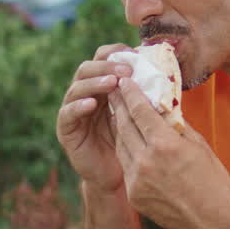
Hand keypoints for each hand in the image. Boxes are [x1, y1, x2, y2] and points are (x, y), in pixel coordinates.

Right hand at [56, 44, 134, 190]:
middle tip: (126, 71)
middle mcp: (85, 94)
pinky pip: (68, 113)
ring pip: (76, 88)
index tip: (133, 53)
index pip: (102, 59)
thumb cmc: (132, 141)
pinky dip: (79, 106)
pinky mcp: (66, 129)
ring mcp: (73, 110)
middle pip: (87, 68)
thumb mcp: (138, 113)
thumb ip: (143, 94)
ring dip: (95, 83)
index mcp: (102, 85)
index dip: (115, 53)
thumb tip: (163, 72)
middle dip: (106, 66)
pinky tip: (91, 104)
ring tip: (111, 83)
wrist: (117, 175)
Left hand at [109, 77, 229, 228]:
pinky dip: (127, 151)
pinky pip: (126, 166)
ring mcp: (137, 180)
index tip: (125, 81)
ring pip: (121, 145)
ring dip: (120, 128)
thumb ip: (175, 124)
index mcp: (165, 144)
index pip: (140, 111)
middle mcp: (146, 161)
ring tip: (120, 114)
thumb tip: (160, 107)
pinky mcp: (134, 195)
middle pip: (125, 126)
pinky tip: (129, 142)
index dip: (131, 93)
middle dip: (120, 106)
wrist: (215, 220)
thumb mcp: (198, 144)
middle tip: (116, 91)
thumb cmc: (214, 179)